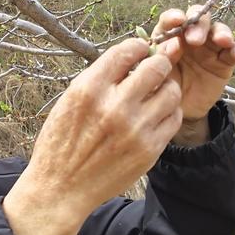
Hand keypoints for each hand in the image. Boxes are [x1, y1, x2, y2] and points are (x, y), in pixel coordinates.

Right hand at [4, 39, 181, 234]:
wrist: (61, 187)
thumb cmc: (61, 142)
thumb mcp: (69, 101)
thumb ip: (98, 79)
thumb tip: (129, 58)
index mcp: (88, 89)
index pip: (126, 51)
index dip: (137, 46)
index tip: (138, 50)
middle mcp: (114, 107)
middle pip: (156, 67)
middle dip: (157, 63)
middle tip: (153, 69)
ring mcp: (135, 129)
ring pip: (172, 92)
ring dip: (166, 87)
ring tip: (156, 92)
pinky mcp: (149, 149)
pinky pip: (174, 118)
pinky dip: (169, 111)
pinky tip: (156, 113)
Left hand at [152, 6, 234, 122]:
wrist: (179, 110)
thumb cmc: (163, 87)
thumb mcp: (157, 73)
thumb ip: (162, 57)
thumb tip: (173, 45)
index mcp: (169, 36)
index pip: (171, 20)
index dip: (175, 17)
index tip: (177, 20)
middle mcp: (190, 37)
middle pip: (199, 20)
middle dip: (199, 25)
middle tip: (195, 40)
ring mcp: (209, 48)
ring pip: (219, 30)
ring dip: (222, 32)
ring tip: (222, 41)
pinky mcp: (225, 61)